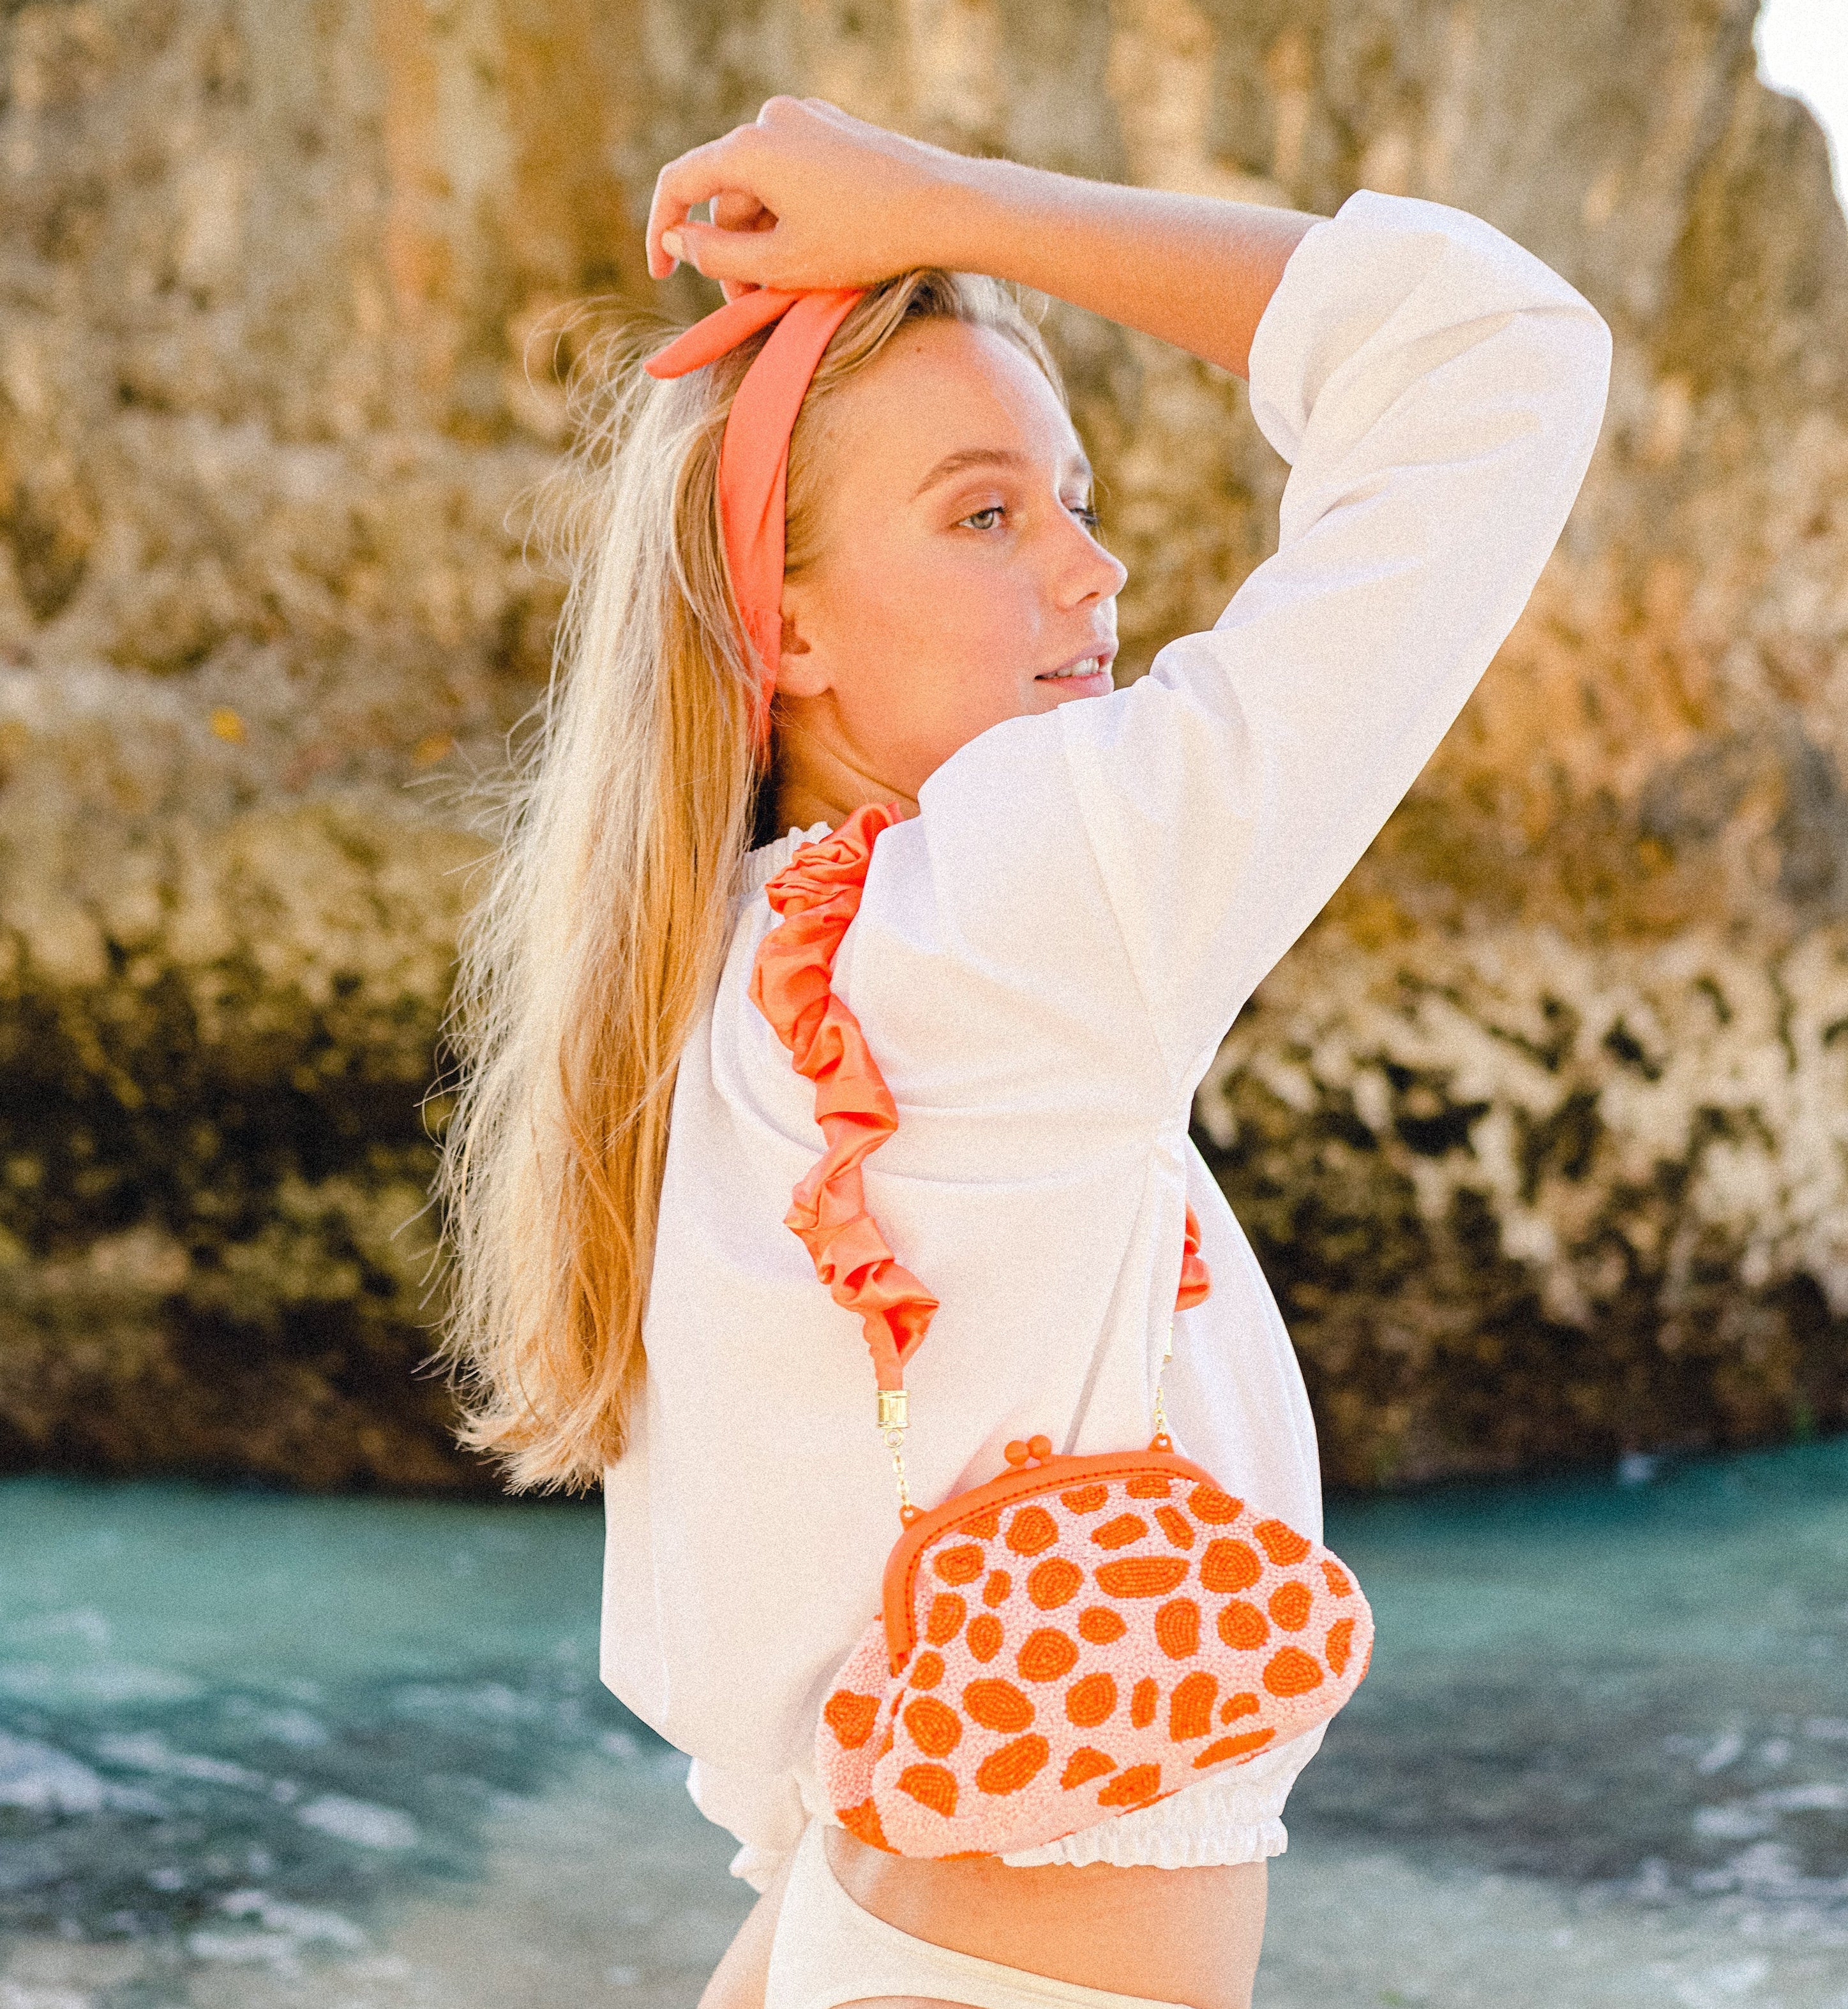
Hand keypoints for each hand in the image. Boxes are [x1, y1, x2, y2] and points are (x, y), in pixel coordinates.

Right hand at [646, 98, 971, 297]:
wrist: (944, 208)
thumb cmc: (864, 239)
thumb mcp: (782, 263)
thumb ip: (717, 256)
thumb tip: (677, 243)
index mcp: (750, 147)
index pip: (680, 183)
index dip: (661, 231)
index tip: (661, 273)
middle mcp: (773, 119)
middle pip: (727, 194)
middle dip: (732, 250)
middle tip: (752, 304)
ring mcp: (807, 120)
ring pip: (761, 188)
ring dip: (763, 238)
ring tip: (790, 285)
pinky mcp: (835, 132)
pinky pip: (792, 176)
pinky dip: (790, 217)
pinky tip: (815, 254)